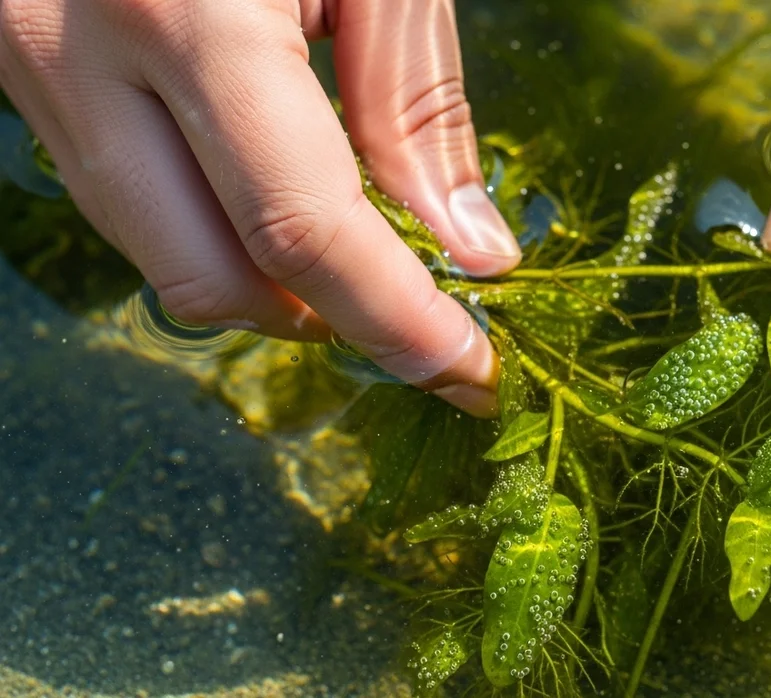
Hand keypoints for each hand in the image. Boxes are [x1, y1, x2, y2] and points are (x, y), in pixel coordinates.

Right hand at [0, 0, 518, 415]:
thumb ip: (414, 103)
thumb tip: (468, 251)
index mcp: (192, 13)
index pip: (304, 229)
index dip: (396, 320)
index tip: (469, 371)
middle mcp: (82, 54)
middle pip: (212, 276)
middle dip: (331, 324)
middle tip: (424, 324)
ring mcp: (31, 66)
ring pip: (158, 256)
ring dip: (272, 289)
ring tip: (364, 265)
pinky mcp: (22, 69)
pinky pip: (125, 201)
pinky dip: (215, 233)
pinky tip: (279, 206)